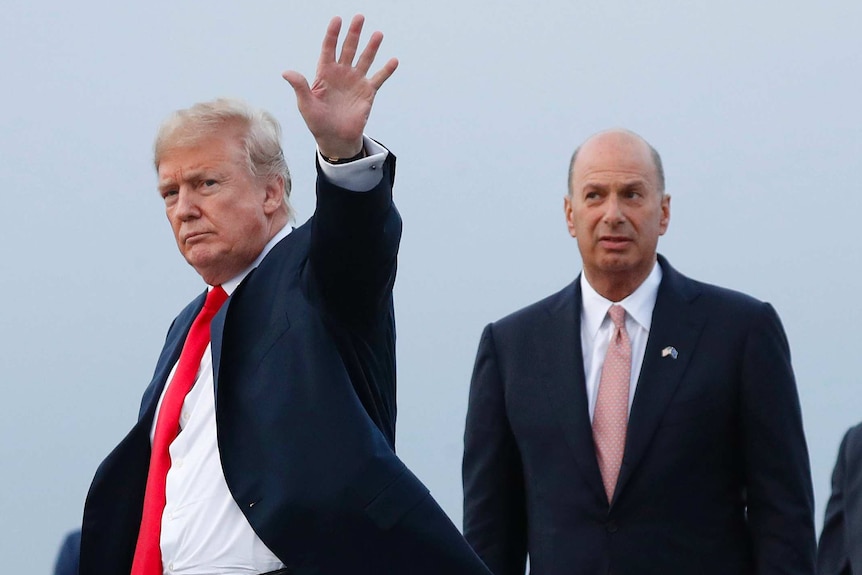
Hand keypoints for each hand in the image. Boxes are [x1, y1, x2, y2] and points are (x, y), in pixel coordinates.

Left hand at [282, 15, 398, 158]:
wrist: (335, 139)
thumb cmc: (317, 122)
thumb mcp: (305, 105)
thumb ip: (299, 86)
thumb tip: (286, 72)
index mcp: (324, 73)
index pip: (328, 48)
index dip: (332, 34)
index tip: (337, 19)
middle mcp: (341, 74)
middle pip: (348, 48)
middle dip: (354, 33)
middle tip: (359, 17)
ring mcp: (355, 82)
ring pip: (364, 59)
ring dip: (371, 47)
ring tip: (378, 34)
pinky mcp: (367, 93)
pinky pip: (378, 79)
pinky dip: (386, 70)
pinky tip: (393, 60)